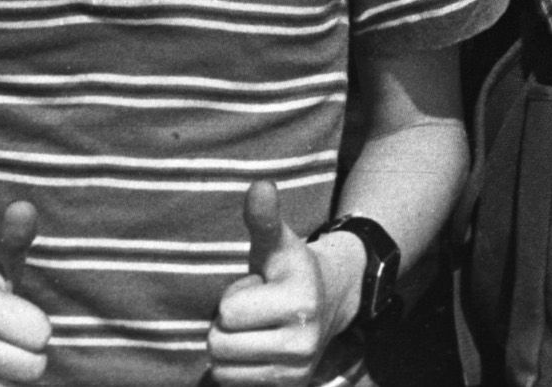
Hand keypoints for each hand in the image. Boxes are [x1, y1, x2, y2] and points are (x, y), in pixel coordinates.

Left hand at [207, 181, 355, 386]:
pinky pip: (234, 385)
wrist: (332, 300)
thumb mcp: (277, 243)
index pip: (228, 311)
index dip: (234, 296)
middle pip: (219, 344)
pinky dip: (236, 370)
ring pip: (223, 369)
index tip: (258, 288)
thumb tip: (259, 185)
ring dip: (231, 350)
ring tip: (255, 331)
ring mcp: (296, 370)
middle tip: (254, 312)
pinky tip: (256, 351)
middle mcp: (302, 340)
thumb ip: (264, 218)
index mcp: (299, 300)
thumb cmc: (291, 269)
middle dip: (227, 325)